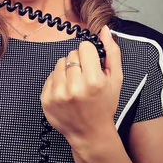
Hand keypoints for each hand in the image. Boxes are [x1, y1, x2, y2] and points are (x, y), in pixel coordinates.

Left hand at [40, 25, 122, 142]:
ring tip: (75, 85)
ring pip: (59, 63)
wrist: (90, 133)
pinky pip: (50, 75)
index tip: (92, 66)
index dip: (90, 55)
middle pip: (71, 54)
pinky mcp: (46, 99)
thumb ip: (112, 52)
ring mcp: (58, 94)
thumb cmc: (105, 105)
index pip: (84, 47)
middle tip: (85, 79)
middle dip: (79, 63)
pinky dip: (57, 81)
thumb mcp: (116, 79)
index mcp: (94, 81)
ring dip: (67, 71)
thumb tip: (103, 29)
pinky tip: (66, 92)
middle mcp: (74, 88)